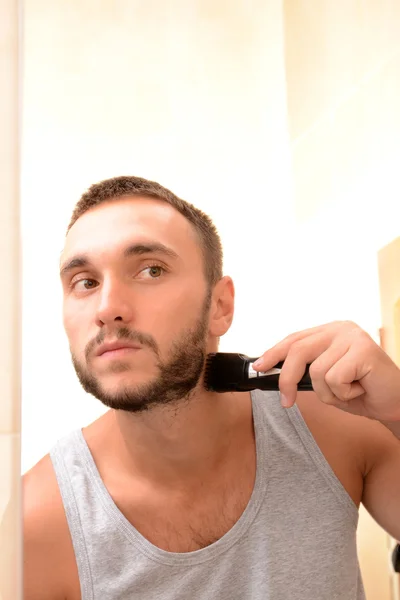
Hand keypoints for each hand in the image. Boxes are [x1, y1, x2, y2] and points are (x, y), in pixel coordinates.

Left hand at [253, 321, 399, 421]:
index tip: (259, 367)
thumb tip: (270, 371)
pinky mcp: (364, 350)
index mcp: (330, 331)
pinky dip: (344, 394)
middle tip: (287, 402)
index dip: (274, 353)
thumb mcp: (326, 379)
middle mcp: (341, 328)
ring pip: (318, 371)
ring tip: (349, 391)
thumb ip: (305, 370)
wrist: (397, 404)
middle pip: (299, 350)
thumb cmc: (361, 392)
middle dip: (288, 379)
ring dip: (329, 393)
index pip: (295, 338)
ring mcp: (353, 337)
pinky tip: (360, 389)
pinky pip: (335, 379)